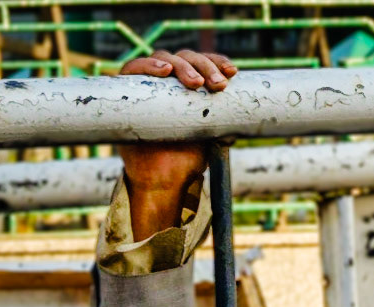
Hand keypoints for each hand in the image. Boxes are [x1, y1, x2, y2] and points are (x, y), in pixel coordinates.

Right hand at [116, 50, 236, 239]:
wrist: (164, 182)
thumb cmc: (187, 161)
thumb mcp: (212, 136)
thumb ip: (224, 121)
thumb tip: (246, 112)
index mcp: (188, 88)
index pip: (203, 64)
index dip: (217, 62)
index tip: (233, 72)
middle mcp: (168, 82)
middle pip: (186, 58)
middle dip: (205, 67)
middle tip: (218, 85)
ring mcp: (148, 84)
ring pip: (164, 59)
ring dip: (183, 66)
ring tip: (196, 83)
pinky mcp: (128, 91)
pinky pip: (134, 68)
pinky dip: (148, 65)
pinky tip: (164, 71)